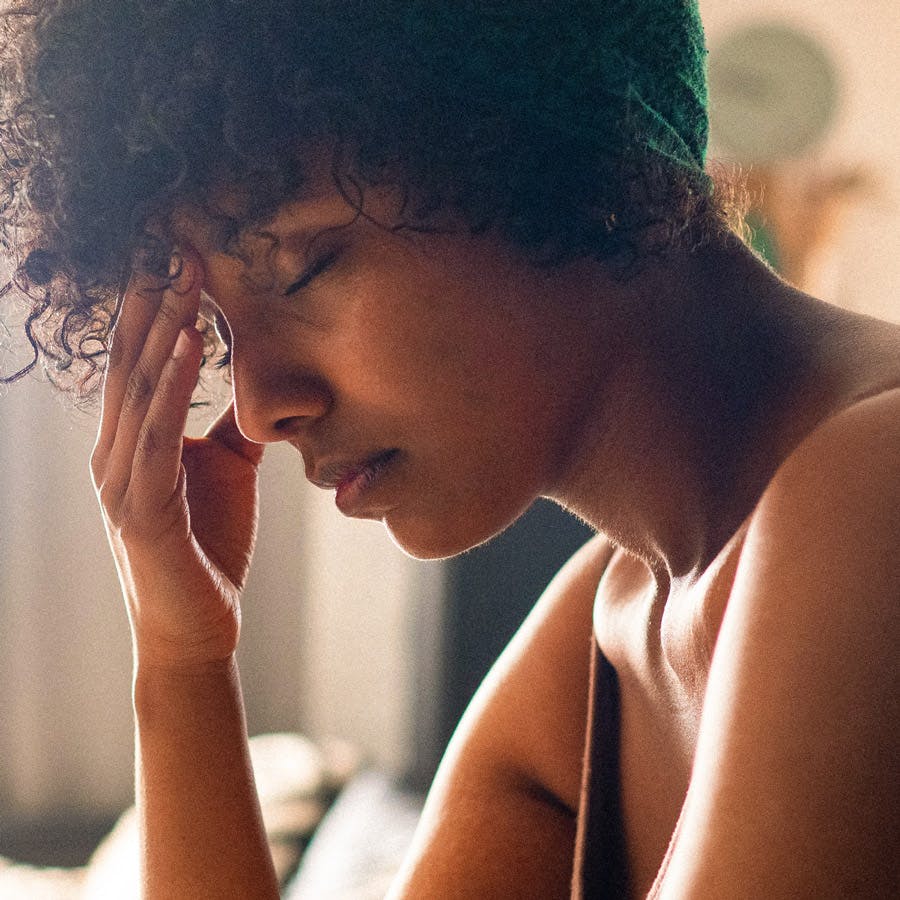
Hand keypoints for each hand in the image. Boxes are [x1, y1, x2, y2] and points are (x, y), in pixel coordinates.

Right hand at [90, 253, 263, 668]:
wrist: (196, 627)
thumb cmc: (208, 546)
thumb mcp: (227, 471)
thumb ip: (234, 426)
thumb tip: (260, 386)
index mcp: (133, 440)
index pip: (140, 357)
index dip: (155, 302)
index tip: (177, 249)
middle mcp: (115, 451)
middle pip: (130, 358)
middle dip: (149, 296)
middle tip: (168, 236)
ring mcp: (120, 478)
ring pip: (137, 386)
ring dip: (159, 324)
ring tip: (180, 272)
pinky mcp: (139, 507)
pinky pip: (157, 432)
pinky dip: (170, 382)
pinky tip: (186, 340)